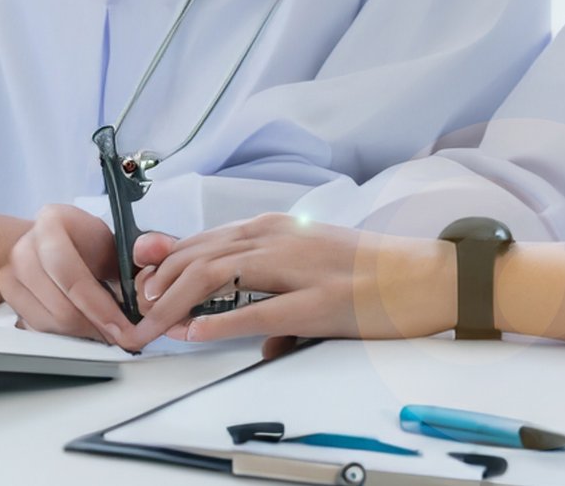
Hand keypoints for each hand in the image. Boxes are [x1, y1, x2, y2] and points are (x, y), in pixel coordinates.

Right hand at [0, 205, 137, 346]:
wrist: (60, 245)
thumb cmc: (93, 245)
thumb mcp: (122, 243)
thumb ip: (149, 250)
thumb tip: (154, 258)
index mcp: (52, 221)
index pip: (72, 275)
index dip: (101, 309)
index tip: (124, 329)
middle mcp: (24, 245)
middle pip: (58, 305)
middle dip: (95, 328)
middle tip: (121, 337)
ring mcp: (11, 271)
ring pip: (47, 322)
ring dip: (81, 334)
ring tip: (105, 332)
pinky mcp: (7, 295)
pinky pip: (36, 328)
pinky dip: (63, 335)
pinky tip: (84, 328)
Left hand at [123, 213, 456, 349]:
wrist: (429, 275)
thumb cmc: (372, 273)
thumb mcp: (310, 267)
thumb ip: (274, 292)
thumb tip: (252, 337)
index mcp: (275, 228)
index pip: (203, 240)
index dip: (164, 263)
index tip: (139, 284)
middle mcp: (280, 239)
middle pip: (198, 254)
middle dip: (158, 284)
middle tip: (136, 312)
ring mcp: (300, 268)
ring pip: (217, 275)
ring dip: (176, 301)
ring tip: (152, 323)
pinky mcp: (321, 302)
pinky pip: (259, 311)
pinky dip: (220, 321)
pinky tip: (195, 331)